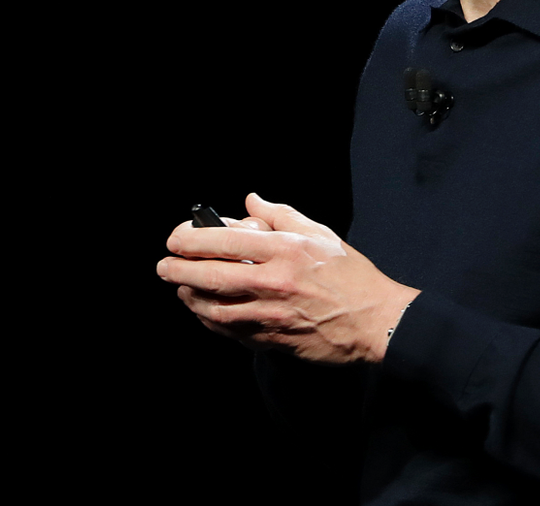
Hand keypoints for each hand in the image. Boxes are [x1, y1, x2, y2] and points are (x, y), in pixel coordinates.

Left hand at [158, 193, 419, 364]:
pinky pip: (227, 330)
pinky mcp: (270, 340)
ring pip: (213, 307)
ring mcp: (269, 315)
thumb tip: (250, 201)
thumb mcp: (320, 234)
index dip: (191, 238)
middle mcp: (273, 282)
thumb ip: (281, 214)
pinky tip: (205, 310)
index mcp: (285, 250)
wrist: (375, 322)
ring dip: (190, 296)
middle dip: (178, 270)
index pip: (224, 240)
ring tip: (182, 287)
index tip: (177, 238)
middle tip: (164, 266)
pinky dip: (209, 319)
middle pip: (210, 276)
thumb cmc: (351, 277)